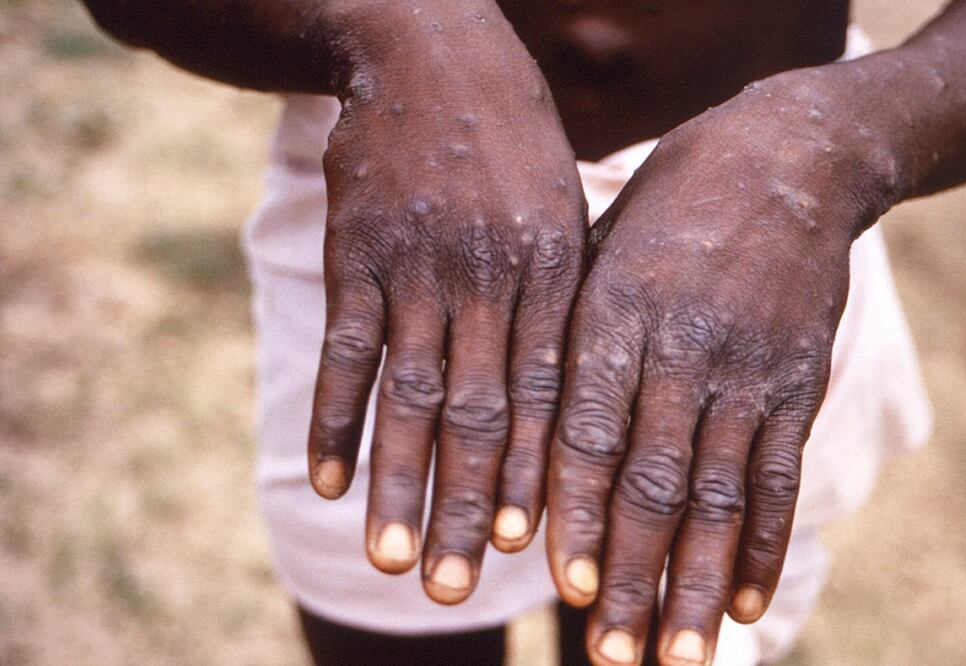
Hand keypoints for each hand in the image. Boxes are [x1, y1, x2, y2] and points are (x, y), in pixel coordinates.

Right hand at [306, 4, 585, 604]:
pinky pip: (344, 350)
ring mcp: (418, 267)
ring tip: (394, 560)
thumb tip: (575, 396)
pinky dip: (333, 418)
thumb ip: (565, 298)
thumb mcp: (565, 208)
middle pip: (481, 414)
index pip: (549, 395)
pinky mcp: (357, 255)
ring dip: (399, 484)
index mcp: (554, 272)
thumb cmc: (513, 142)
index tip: (534, 551)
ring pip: (409, 395)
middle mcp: (489, 278)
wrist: (432, 51)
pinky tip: (326, 481)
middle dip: (471, 506)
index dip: (540, 477)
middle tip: (460, 589)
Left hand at [546, 67, 900, 663]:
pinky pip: (780, 475)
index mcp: (614, 310)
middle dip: (631, 574)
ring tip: (677, 656)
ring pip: (718, 494)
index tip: (561, 585)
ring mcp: (748, 367)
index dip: (576, 511)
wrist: (788, 159)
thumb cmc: (667, 209)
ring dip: (695, 582)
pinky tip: (743, 603)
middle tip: (611, 655)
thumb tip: (521, 440)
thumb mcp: (600, 247)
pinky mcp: (798, 381)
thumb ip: (568, 336)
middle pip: (653, 479)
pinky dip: (762, 544)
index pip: (588, 429)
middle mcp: (682, 346)